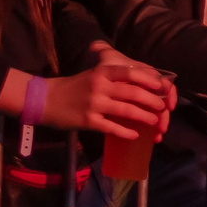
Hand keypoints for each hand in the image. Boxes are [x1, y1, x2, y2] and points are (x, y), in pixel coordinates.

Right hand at [40, 43, 173, 139]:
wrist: (44, 99)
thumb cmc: (73, 87)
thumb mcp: (93, 75)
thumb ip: (113, 77)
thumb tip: (141, 83)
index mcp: (102, 72)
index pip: (131, 73)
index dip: (149, 79)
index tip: (161, 86)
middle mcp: (100, 86)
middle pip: (133, 93)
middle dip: (152, 101)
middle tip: (162, 107)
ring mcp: (94, 104)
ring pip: (127, 111)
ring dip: (144, 117)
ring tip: (154, 121)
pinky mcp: (88, 121)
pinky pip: (112, 128)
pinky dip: (126, 132)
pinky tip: (135, 135)